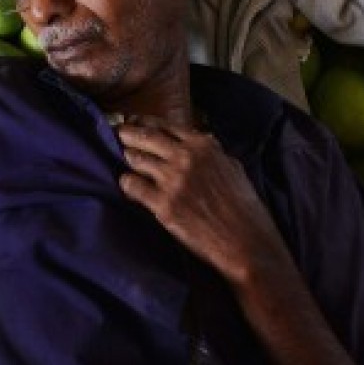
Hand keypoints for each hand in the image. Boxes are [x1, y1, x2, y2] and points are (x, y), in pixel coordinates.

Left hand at [115, 119, 291, 283]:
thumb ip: (212, 152)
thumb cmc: (243, 207)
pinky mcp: (163, 205)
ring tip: (125, 160)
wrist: (245, 243)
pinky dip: (127, 184)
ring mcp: (172, 181)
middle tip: (118, 133)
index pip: (164, 126)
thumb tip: (198, 141)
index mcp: (203, 146)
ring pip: (136, 160)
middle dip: (128, 134)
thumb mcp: (232, 167)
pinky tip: (128, 185)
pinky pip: (133, 186)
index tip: (134, 121)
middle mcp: (185, 158)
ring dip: (129, 159)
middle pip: (145, 138)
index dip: (145, 122)